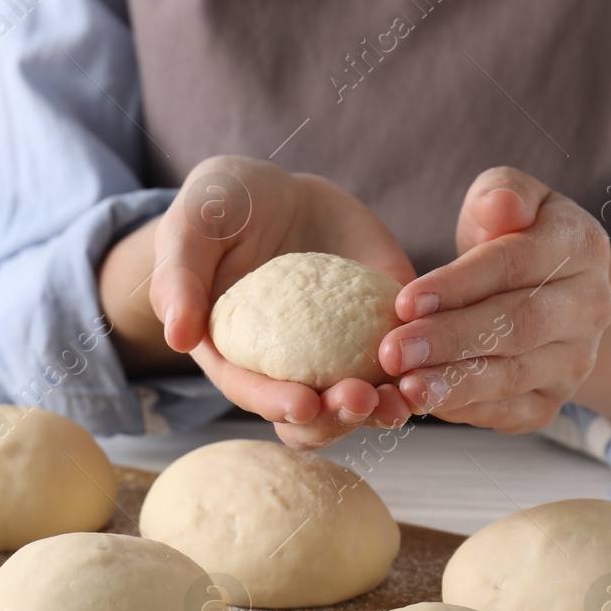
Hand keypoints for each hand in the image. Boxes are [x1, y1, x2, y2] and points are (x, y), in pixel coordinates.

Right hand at [148, 156, 416, 449]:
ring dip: (382, 408)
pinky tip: (433, 363)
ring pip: (359, 402)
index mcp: (233, 355)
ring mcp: (335, 352)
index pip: (252, 391)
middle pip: (310, 417)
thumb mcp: (190, 228)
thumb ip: (179, 277)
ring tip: (404, 397)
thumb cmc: (218, 209)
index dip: (275, 402)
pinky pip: (400, 361)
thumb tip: (177, 336)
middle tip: (361, 398)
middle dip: (336, 418)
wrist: (277, 191)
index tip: (303, 402)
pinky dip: (418, 369)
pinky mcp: (378, 328)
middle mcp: (285, 367)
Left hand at [378, 167, 610, 432]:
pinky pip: (513, 412)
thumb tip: (501, 206)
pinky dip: (468, 411)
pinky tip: (425, 406)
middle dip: (450, 340)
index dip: (460, 284)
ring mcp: (577, 357)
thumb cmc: (510, 234)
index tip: (405, 300)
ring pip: (515, 375)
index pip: (516, 265)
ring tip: (405, 388)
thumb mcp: (505, 197)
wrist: (544, 287)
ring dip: (456, 385)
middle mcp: (590, 306)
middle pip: (518, 326)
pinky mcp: (555, 398)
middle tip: (392, 352)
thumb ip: (501, 195)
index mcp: (580, 246)